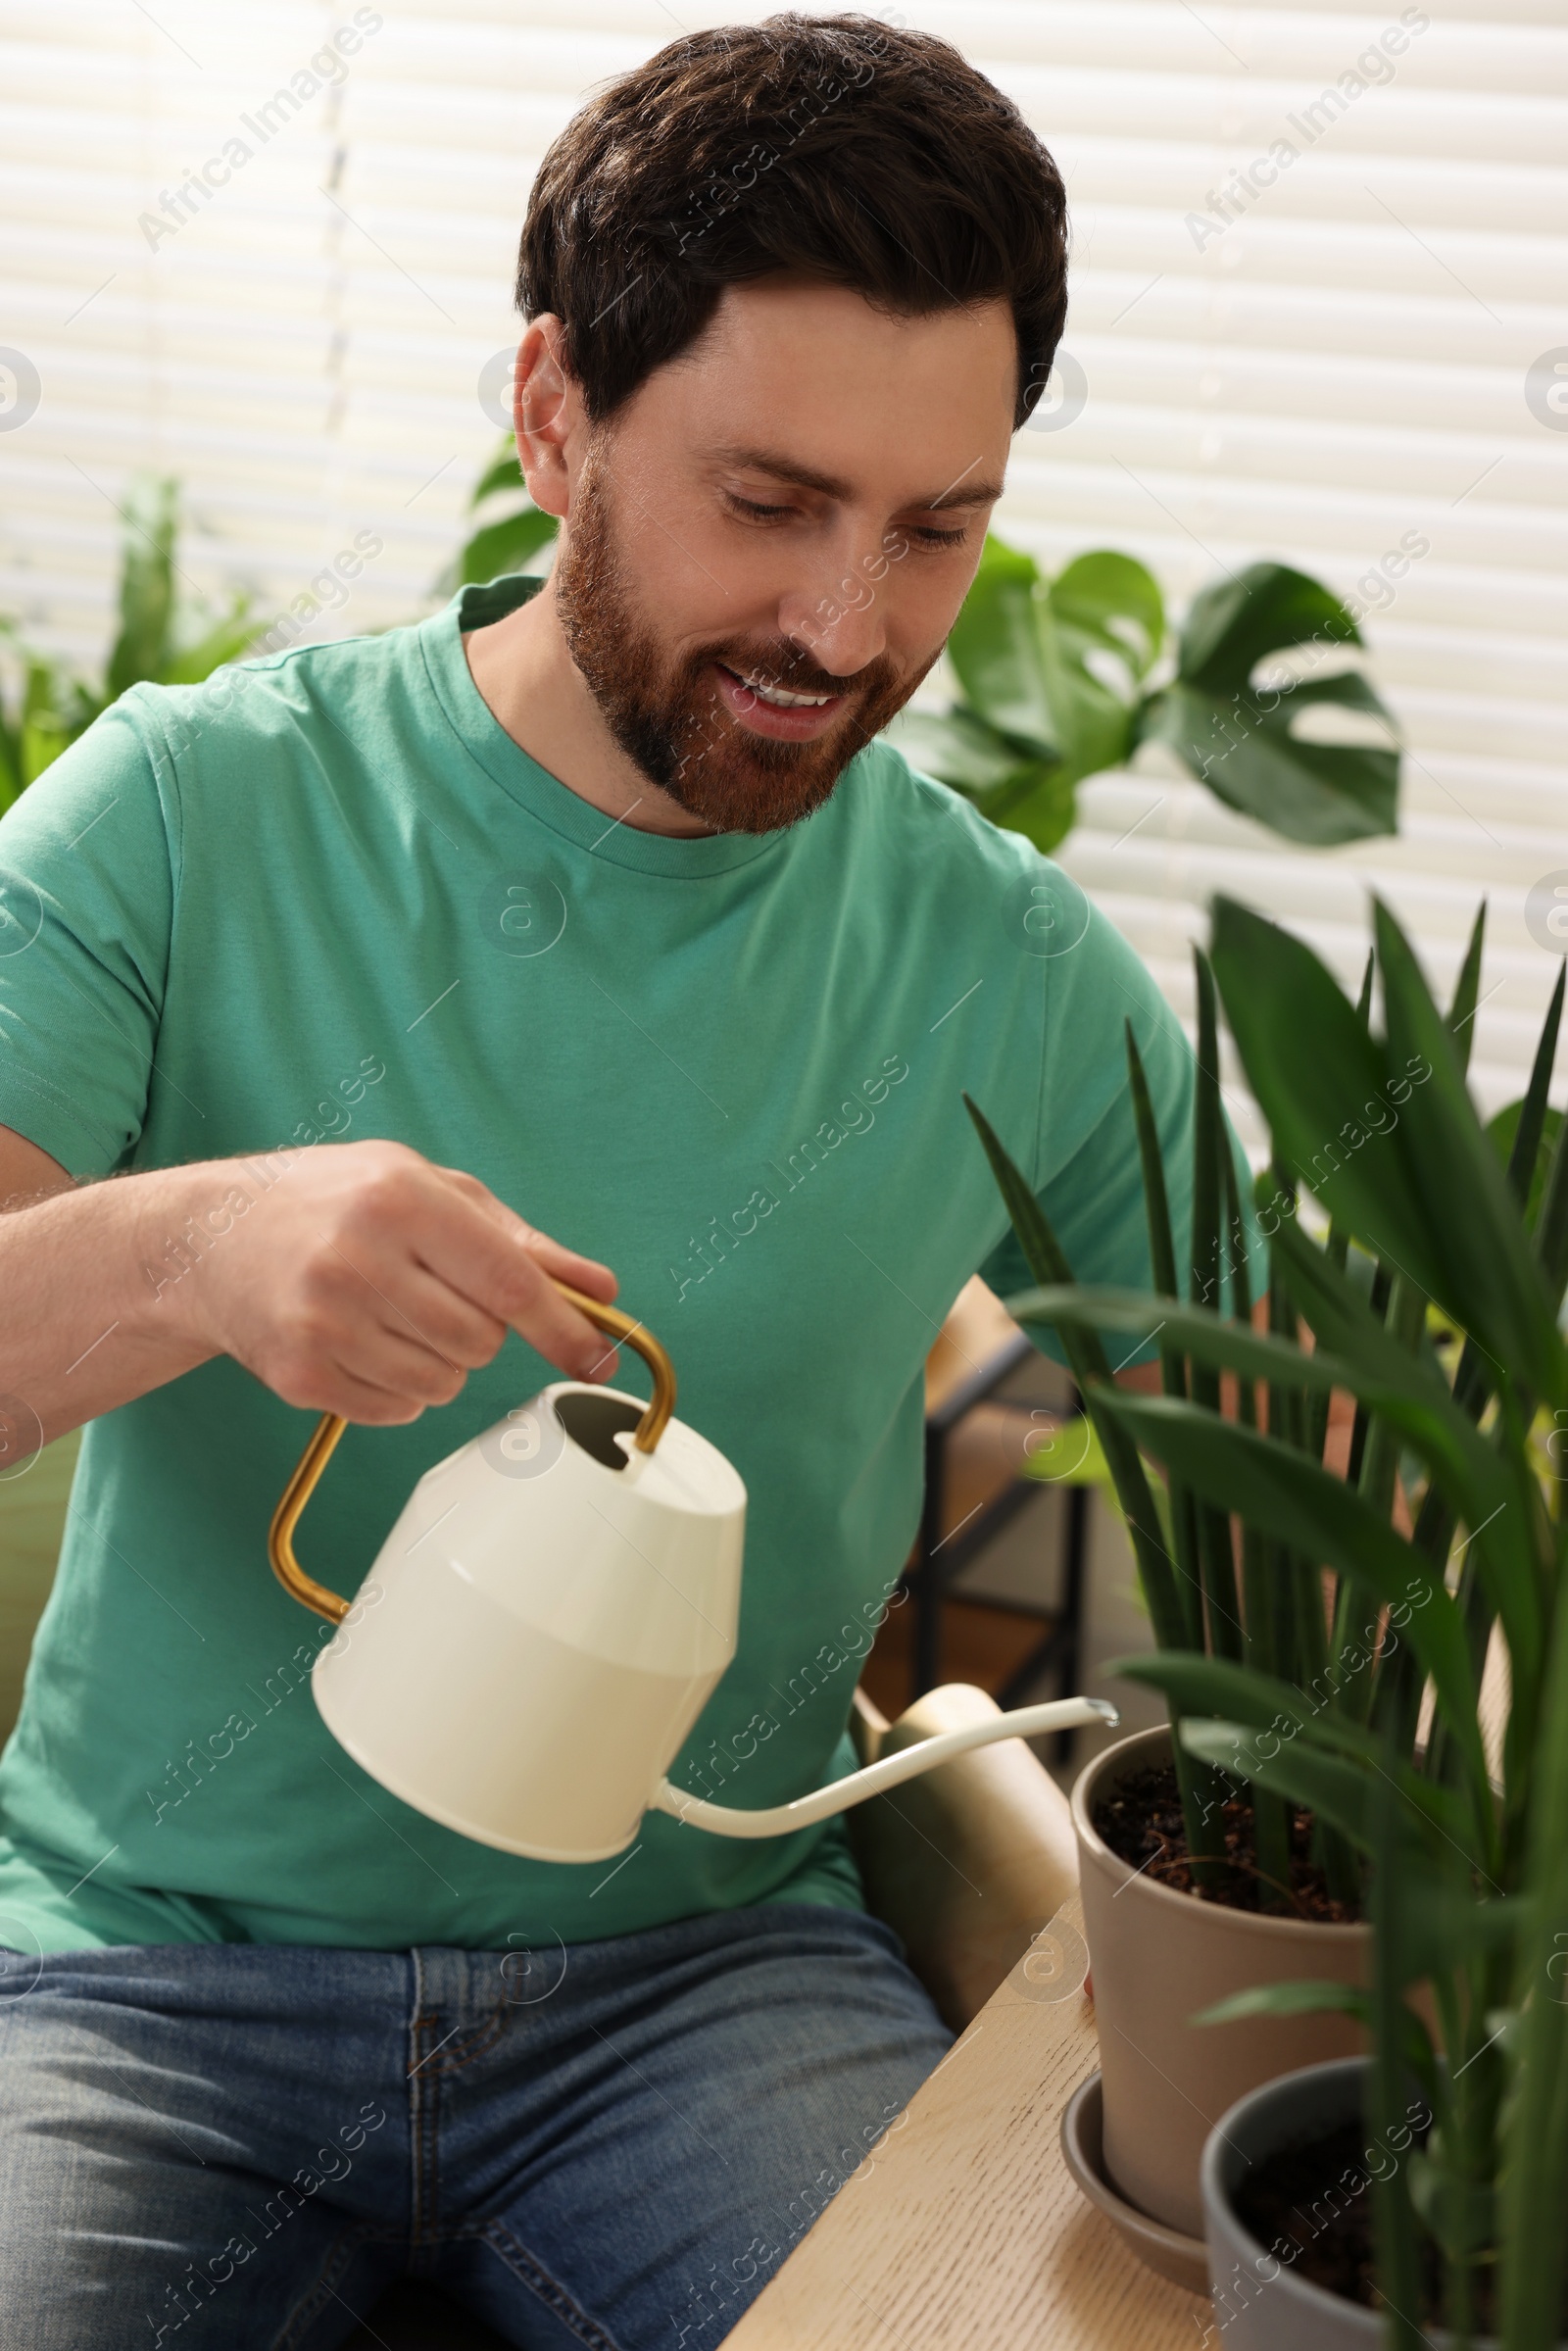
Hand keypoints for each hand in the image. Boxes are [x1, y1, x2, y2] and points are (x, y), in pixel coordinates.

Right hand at [169, 1140, 618, 1425]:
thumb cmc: (333, 1202)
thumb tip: (599, 1289)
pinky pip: (397, 1411)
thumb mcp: (428, 1190)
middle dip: (478, 1329)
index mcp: (400, 1200)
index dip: (563, 1326)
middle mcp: (358, 1259)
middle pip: (481, 1342)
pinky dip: (397, 1389)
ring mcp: (322, 1322)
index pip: (508, 1282)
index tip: (600, 1356)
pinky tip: (360, 1341)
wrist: (210, 1238)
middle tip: (433, 1293)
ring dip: (439, 1361)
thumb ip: (519, 1240)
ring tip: (391, 1314)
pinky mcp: (298, 1374)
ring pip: (443, 1384)